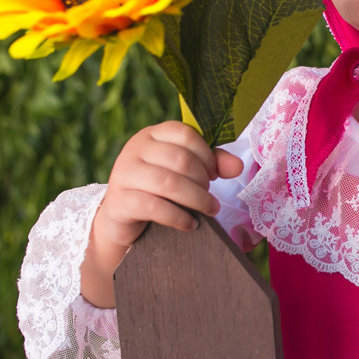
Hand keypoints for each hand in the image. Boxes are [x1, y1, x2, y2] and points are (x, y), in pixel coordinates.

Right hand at [96, 121, 244, 249]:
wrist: (122, 218)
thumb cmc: (158, 189)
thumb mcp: (182, 171)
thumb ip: (210, 163)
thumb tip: (238, 166)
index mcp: (151, 135)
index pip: (185, 134)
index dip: (206, 155)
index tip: (214, 174)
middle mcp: (135, 149)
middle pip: (181, 160)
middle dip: (202, 181)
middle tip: (210, 197)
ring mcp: (124, 174)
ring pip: (169, 183)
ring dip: (197, 199)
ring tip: (209, 210)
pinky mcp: (120, 202)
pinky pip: (155, 207)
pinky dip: (179, 217)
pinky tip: (191, 224)